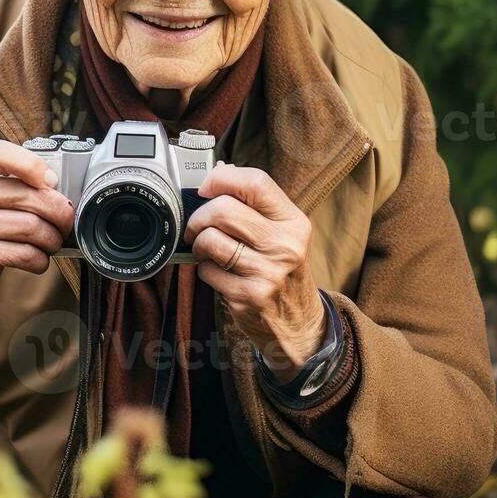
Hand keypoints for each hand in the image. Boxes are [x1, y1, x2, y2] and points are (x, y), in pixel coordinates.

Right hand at [0, 140, 74, 324]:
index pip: (0, 153)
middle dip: (59, 212)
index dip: (32, 164)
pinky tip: (38, 259)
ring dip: (51, 239)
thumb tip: (60, 192)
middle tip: (66, 222)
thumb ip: (15, 186)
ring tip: (51, 242)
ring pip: (29, 227)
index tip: (52, 181)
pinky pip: (22, 253)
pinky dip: (40, 259)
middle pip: (26, 195)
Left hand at [183, 163, 325, 378]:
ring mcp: (267, 273)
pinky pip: (206, 271)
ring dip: (198, 245)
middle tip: (197, 227)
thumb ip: (255, 206)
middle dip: (199, 217)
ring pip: (210, 240)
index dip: (222, 179)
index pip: (256, 183)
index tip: (206, 188)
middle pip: (224, 210)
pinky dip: (204, 270)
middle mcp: (285, 246)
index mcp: (294, 223)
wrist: (300, 324)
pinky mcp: (247, 297)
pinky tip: (219, 274)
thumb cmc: (284, 271)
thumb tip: (216, 173)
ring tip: (206, 251)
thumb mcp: (283, 235)